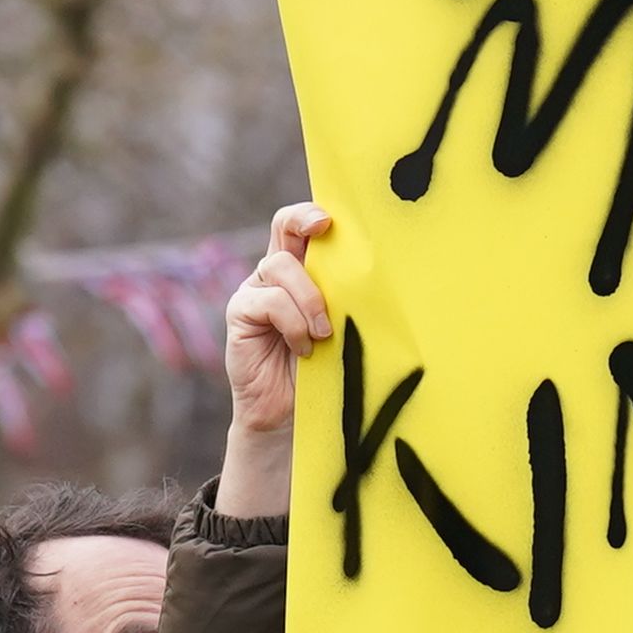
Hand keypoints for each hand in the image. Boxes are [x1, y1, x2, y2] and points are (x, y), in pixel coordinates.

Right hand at [217, 204, 331, 518]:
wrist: (292, 419)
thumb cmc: (329, 372)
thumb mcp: (346, 329)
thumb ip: (351, 300)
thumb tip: (392, 276)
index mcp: (306, 270)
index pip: (304, 226)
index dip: (315, 213)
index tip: (335, 219)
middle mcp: (277, 274)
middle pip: (283, 226)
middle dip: (304, 220)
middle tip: (325, 229)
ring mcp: (256, 291)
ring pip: (278, 266)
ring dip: (308, 297)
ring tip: (324, 333)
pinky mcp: (241, 314)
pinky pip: (266, 301)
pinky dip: (291, 322)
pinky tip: (304, 349)